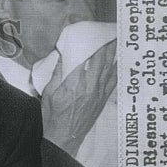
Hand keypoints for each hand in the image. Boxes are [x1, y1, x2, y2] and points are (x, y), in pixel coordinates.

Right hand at [41, 38, 116, 156]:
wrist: (64, 138)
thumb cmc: (52, 116)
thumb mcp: (49, 92)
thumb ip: (58, 72)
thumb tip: (63, 54)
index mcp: (74, 81)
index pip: (85, 53)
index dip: (89, 38)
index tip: (90, 27)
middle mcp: (90, 84)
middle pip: (101, 56)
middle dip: (105, 41)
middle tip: (109, 28)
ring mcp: (99, 91)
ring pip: (109, 65)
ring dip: (113, 51)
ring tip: (117, 37)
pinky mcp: (102, 98)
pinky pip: (112, 78)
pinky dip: (116, 66)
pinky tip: (118, 59)